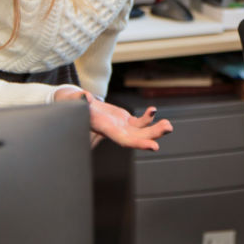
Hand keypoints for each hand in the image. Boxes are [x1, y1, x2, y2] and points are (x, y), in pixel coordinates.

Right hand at [55, 89, 172, 150]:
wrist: (78, 105)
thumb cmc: (74, 104)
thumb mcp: (75, 101)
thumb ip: (80, 100)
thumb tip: (85, 97)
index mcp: (106, 128)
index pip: (125, 140)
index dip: (139, 144)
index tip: (154, 146)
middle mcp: (115, 130)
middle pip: (137, 137)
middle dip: (153, 135)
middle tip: (168, 127)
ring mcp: (121, 126)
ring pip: (141, 131)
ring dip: (155, 129)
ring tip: (168, 125)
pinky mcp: (124, 120)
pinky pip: (139, 122)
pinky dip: (148, 117)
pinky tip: (153, 110)